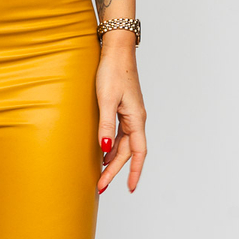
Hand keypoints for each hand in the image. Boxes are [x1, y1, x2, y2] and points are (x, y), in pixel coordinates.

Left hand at [95, 39, 147, 193]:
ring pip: (124, 144)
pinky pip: (120, 135)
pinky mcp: (123, 109)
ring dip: (113, 160)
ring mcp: (130, 114)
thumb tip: (104, 149)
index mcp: (136, 118)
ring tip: (100, 175)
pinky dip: (111, 147)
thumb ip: (105, 126)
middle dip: (114, 170)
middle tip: (101, 186)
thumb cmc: (112, 71)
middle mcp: (136, 119)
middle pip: (128, 152)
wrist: (116, 50)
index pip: (139, 152)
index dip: (135, 172)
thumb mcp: (106, 100)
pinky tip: (102, 153)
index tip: (130, 188)